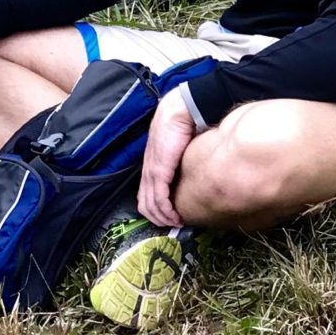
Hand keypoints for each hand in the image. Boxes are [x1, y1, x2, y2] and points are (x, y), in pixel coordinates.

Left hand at [136, 90, 197, 228]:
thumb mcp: (179, 146)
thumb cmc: (184, 123)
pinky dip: (166, 211)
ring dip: (163, 218)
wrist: (182, 109)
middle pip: (145, 203)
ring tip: (176, 224)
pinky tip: (175, 217)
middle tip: (172, 225)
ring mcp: (152, 170)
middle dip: (158, 218)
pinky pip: (159, 198)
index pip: (146, 193)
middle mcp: (148, 169)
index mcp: (152, 163)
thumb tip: (190, 168)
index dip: (155, 209)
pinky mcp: (160, 170)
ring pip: (151, 204)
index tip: (169, 217)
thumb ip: (180, 158)